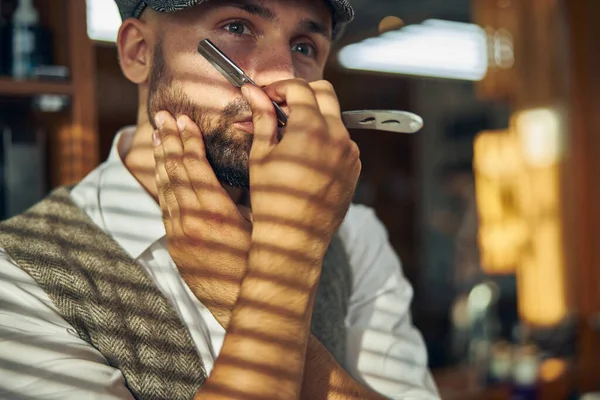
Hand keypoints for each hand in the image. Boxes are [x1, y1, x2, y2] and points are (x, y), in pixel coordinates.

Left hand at [153, 111, 250, 327]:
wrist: (247, 303)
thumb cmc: (262, 261)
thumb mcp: (258, 223)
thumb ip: (239, 196)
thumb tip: (232, 168)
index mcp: (215, 212)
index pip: (194, 166)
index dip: (188, 140)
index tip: (184, 120)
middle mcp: (192, 222)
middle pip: (175, 173)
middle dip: (170, 141)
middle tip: (164, 117)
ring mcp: (180, 236)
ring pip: (166, 190)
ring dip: (163, 160)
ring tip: (159, 137)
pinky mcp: (176, 247)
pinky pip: (165, 210)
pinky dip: (163, 187)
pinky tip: (162, 172)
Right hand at [242, 80, 360, 259]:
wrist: (295, 238)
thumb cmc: (273, 200)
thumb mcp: (261, 155)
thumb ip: (261, 117)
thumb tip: (252, 92)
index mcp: (311, 129)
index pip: (299, 89)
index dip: (279, 88)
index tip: (267, 96)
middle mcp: (337, 136)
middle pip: (325, 93)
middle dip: (301, 94)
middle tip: (281, 107)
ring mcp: (350, 153)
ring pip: (335, 117)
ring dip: (314, 116)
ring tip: (289, 135)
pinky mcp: (354, 167)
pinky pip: (342, 141)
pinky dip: (325, 138)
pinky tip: (305, 154)